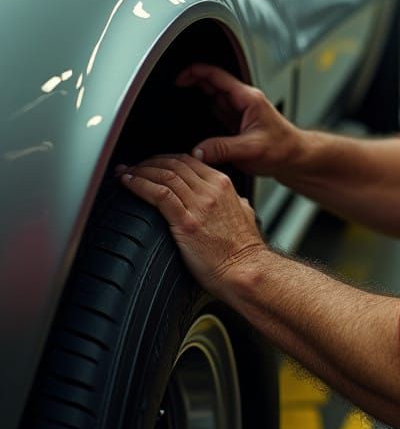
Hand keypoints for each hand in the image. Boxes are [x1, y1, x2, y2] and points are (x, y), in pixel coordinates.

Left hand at [117, 154, 265, 293]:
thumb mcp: (245, 214)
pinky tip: (129, 184)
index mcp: (223, 186)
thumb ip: (235, 202)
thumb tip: (233, 200)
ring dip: (140, 172)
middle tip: (132, 167)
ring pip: (164, 176)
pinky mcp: (187, 223)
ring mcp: (199, 205)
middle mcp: (211, 191)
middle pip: (173, 164)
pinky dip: (140, 186)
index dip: (164, 158)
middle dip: (148, 162)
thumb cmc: (244, 249)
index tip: (150, 163)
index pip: (188, 160)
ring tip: (124, 174)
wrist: (246, 270)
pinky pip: (159, 195)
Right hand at [177, 63, 301, 176]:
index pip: (218, 76)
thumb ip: (222, 149)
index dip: (195, 72)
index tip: (178, 78)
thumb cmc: (283, 149)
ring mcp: (240, 112)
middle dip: (192, 83)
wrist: (296, 158)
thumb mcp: (251, 149)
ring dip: (197, 97)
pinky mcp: (237, 124)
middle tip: (172, 89)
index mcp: (247, 99)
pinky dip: (204, 112)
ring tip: (178, 102)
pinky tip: (194, 118)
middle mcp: (243, 102)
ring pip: (213, 97)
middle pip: (212, 83)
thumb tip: (198, 151)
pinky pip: (217, 112)